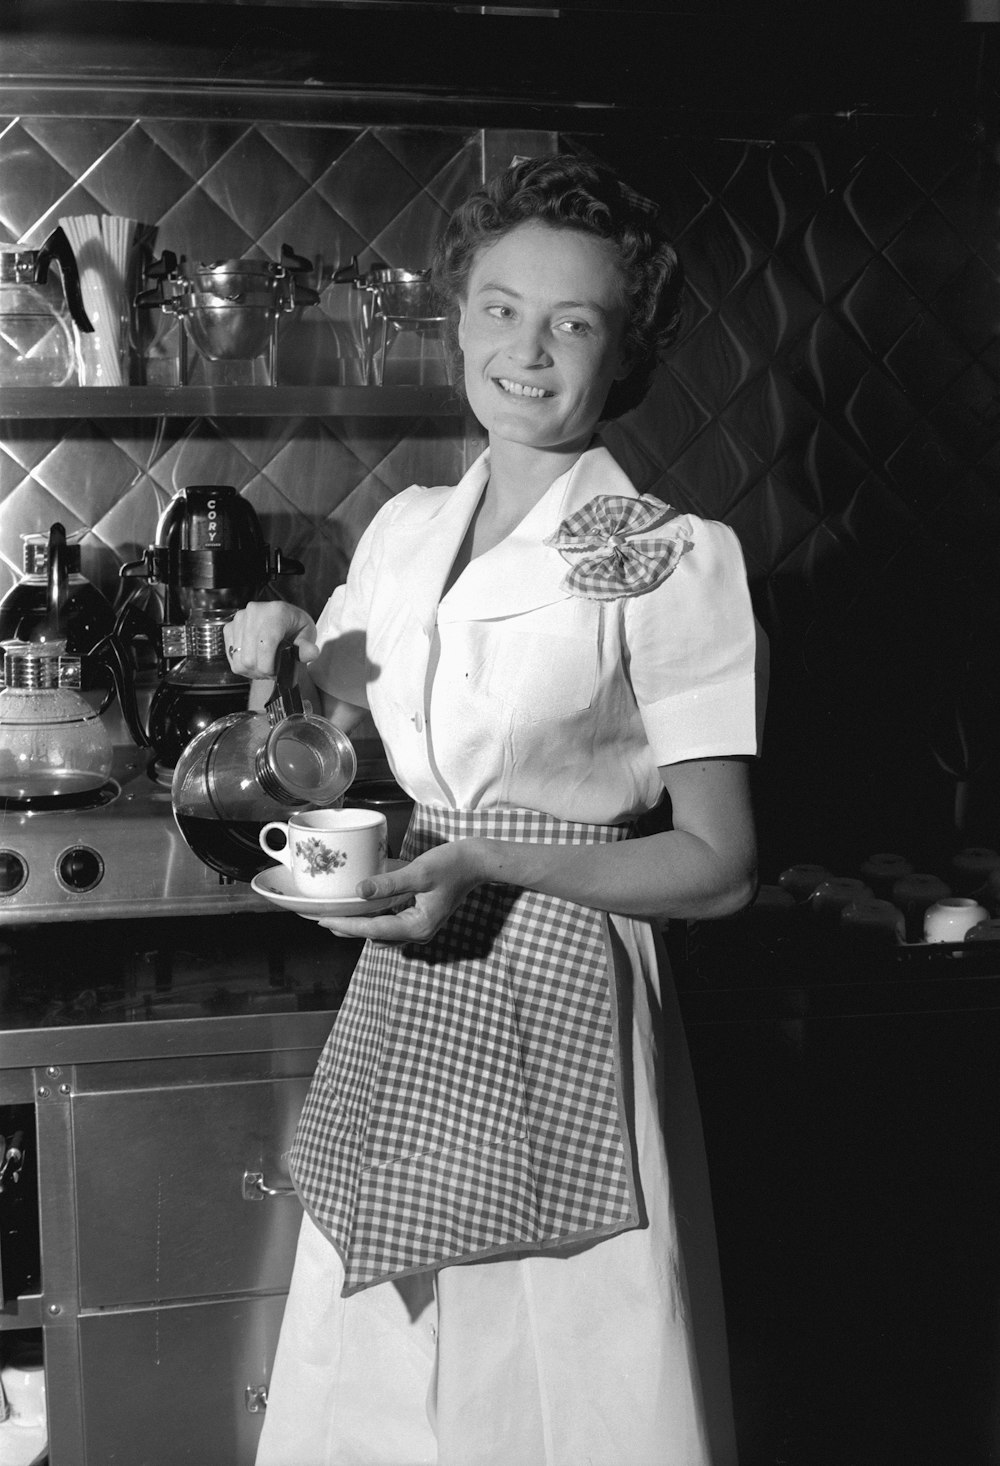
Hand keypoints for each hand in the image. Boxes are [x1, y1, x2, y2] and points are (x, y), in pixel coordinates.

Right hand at [225, 601, 318, 679]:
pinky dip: (243, 665)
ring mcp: (239, 619)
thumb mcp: (307, 636)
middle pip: (249, 657)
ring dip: (252, 670)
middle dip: (261, 672)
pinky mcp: (229, 627)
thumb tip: (311, 653)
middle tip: (272, 672)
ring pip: (239, 660)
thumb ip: (306, 648)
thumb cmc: (295, 627)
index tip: (276, 673)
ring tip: (264, 667)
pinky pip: (232, 657)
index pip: (265, 645)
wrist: (283, 618)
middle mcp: (254, 612)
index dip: (269, 667)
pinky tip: (255, 661)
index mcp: (275, 612)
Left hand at [319, 840, 488, 942]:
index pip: (373, 929)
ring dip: (361, 926)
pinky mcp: (420, 918)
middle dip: (349, 928)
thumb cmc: (452, 865)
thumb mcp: (418, 872)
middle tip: (323, 919)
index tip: (323, 920)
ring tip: (338, 916)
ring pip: (382, 933)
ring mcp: (420, 928)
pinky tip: (363, 909)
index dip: (346, 925)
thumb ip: (388, 884)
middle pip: (374, 935)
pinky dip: (374, 920)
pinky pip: (391, 925)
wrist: (476, 862)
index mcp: (418, 926)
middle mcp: (418, 933)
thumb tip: (359, 891)